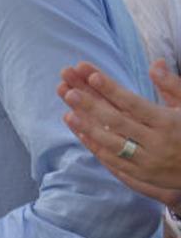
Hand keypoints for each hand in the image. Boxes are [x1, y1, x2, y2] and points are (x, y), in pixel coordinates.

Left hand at [58, 60, 180, 207]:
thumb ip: (172, 85)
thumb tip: (155, 63)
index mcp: (168, 122)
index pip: (134, 104)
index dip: (112, 90)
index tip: (93, 76)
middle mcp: (157, 142)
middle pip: (118, 122)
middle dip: (92, 106)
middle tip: (70, 91)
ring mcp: (147, 161)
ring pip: (112, 143)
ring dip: (88, 128)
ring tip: (68, 112)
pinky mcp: (141, 174)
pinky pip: (113, 161)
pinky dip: (95, 146)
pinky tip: (80, 132)